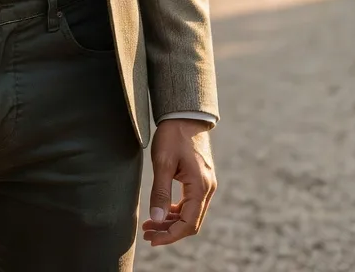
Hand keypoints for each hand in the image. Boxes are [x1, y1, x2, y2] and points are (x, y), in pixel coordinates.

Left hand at [142, 119, 215, 246]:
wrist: (184, 115)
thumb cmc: (173, 135)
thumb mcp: (163, 162)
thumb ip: (160, 192)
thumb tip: (156, 220)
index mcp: (200, 186)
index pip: (188, 223)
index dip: (170, 236)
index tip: (152, 239)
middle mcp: (207, 189)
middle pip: (191, 223)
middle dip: (169, 232)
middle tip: (147, 234)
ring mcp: (206, 185)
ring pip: (190, 214)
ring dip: (171, 223)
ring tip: (150, 225)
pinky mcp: (200, 180)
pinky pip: (190, 204)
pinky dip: (176, 212)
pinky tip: (161, 212)